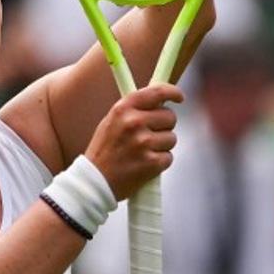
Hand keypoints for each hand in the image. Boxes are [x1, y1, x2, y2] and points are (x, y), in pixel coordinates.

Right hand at [85, 83, 181, 198]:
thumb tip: (159, 101)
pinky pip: (169, 157)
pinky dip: (160, 162)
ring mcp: (143, 143)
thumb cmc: (104, 152)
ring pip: (172, 138)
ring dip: (162, 146)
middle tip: (151, 135)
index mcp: (123, 109)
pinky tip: (144, 164)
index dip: (172, 92)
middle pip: (170, 116)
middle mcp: (134, 122)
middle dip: (164, 126)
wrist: (94, 181)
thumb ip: (134, 110)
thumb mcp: (111, 121)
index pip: (157, 92)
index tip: (178, 97)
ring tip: (143, 153)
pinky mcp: (152, 162)